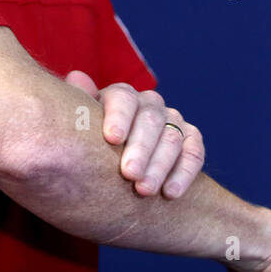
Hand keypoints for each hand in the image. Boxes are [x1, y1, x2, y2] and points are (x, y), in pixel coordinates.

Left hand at [64, 71, 203, 198]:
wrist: (116, 171)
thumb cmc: (93, 148)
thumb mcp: (81, 131)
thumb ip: (78, 108)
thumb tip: (76, 78)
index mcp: (121, 97)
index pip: (123, 97)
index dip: (119, 116)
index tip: (112, 139)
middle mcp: (149, 104)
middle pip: (150, 119)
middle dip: (140, 148)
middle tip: (129, 174)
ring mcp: (173, 121)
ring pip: (172, 137)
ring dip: (159, 166)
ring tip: (144, 191)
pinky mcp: (191, 140)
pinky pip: (194, 152)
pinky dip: (184, 173)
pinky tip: (170, 194)